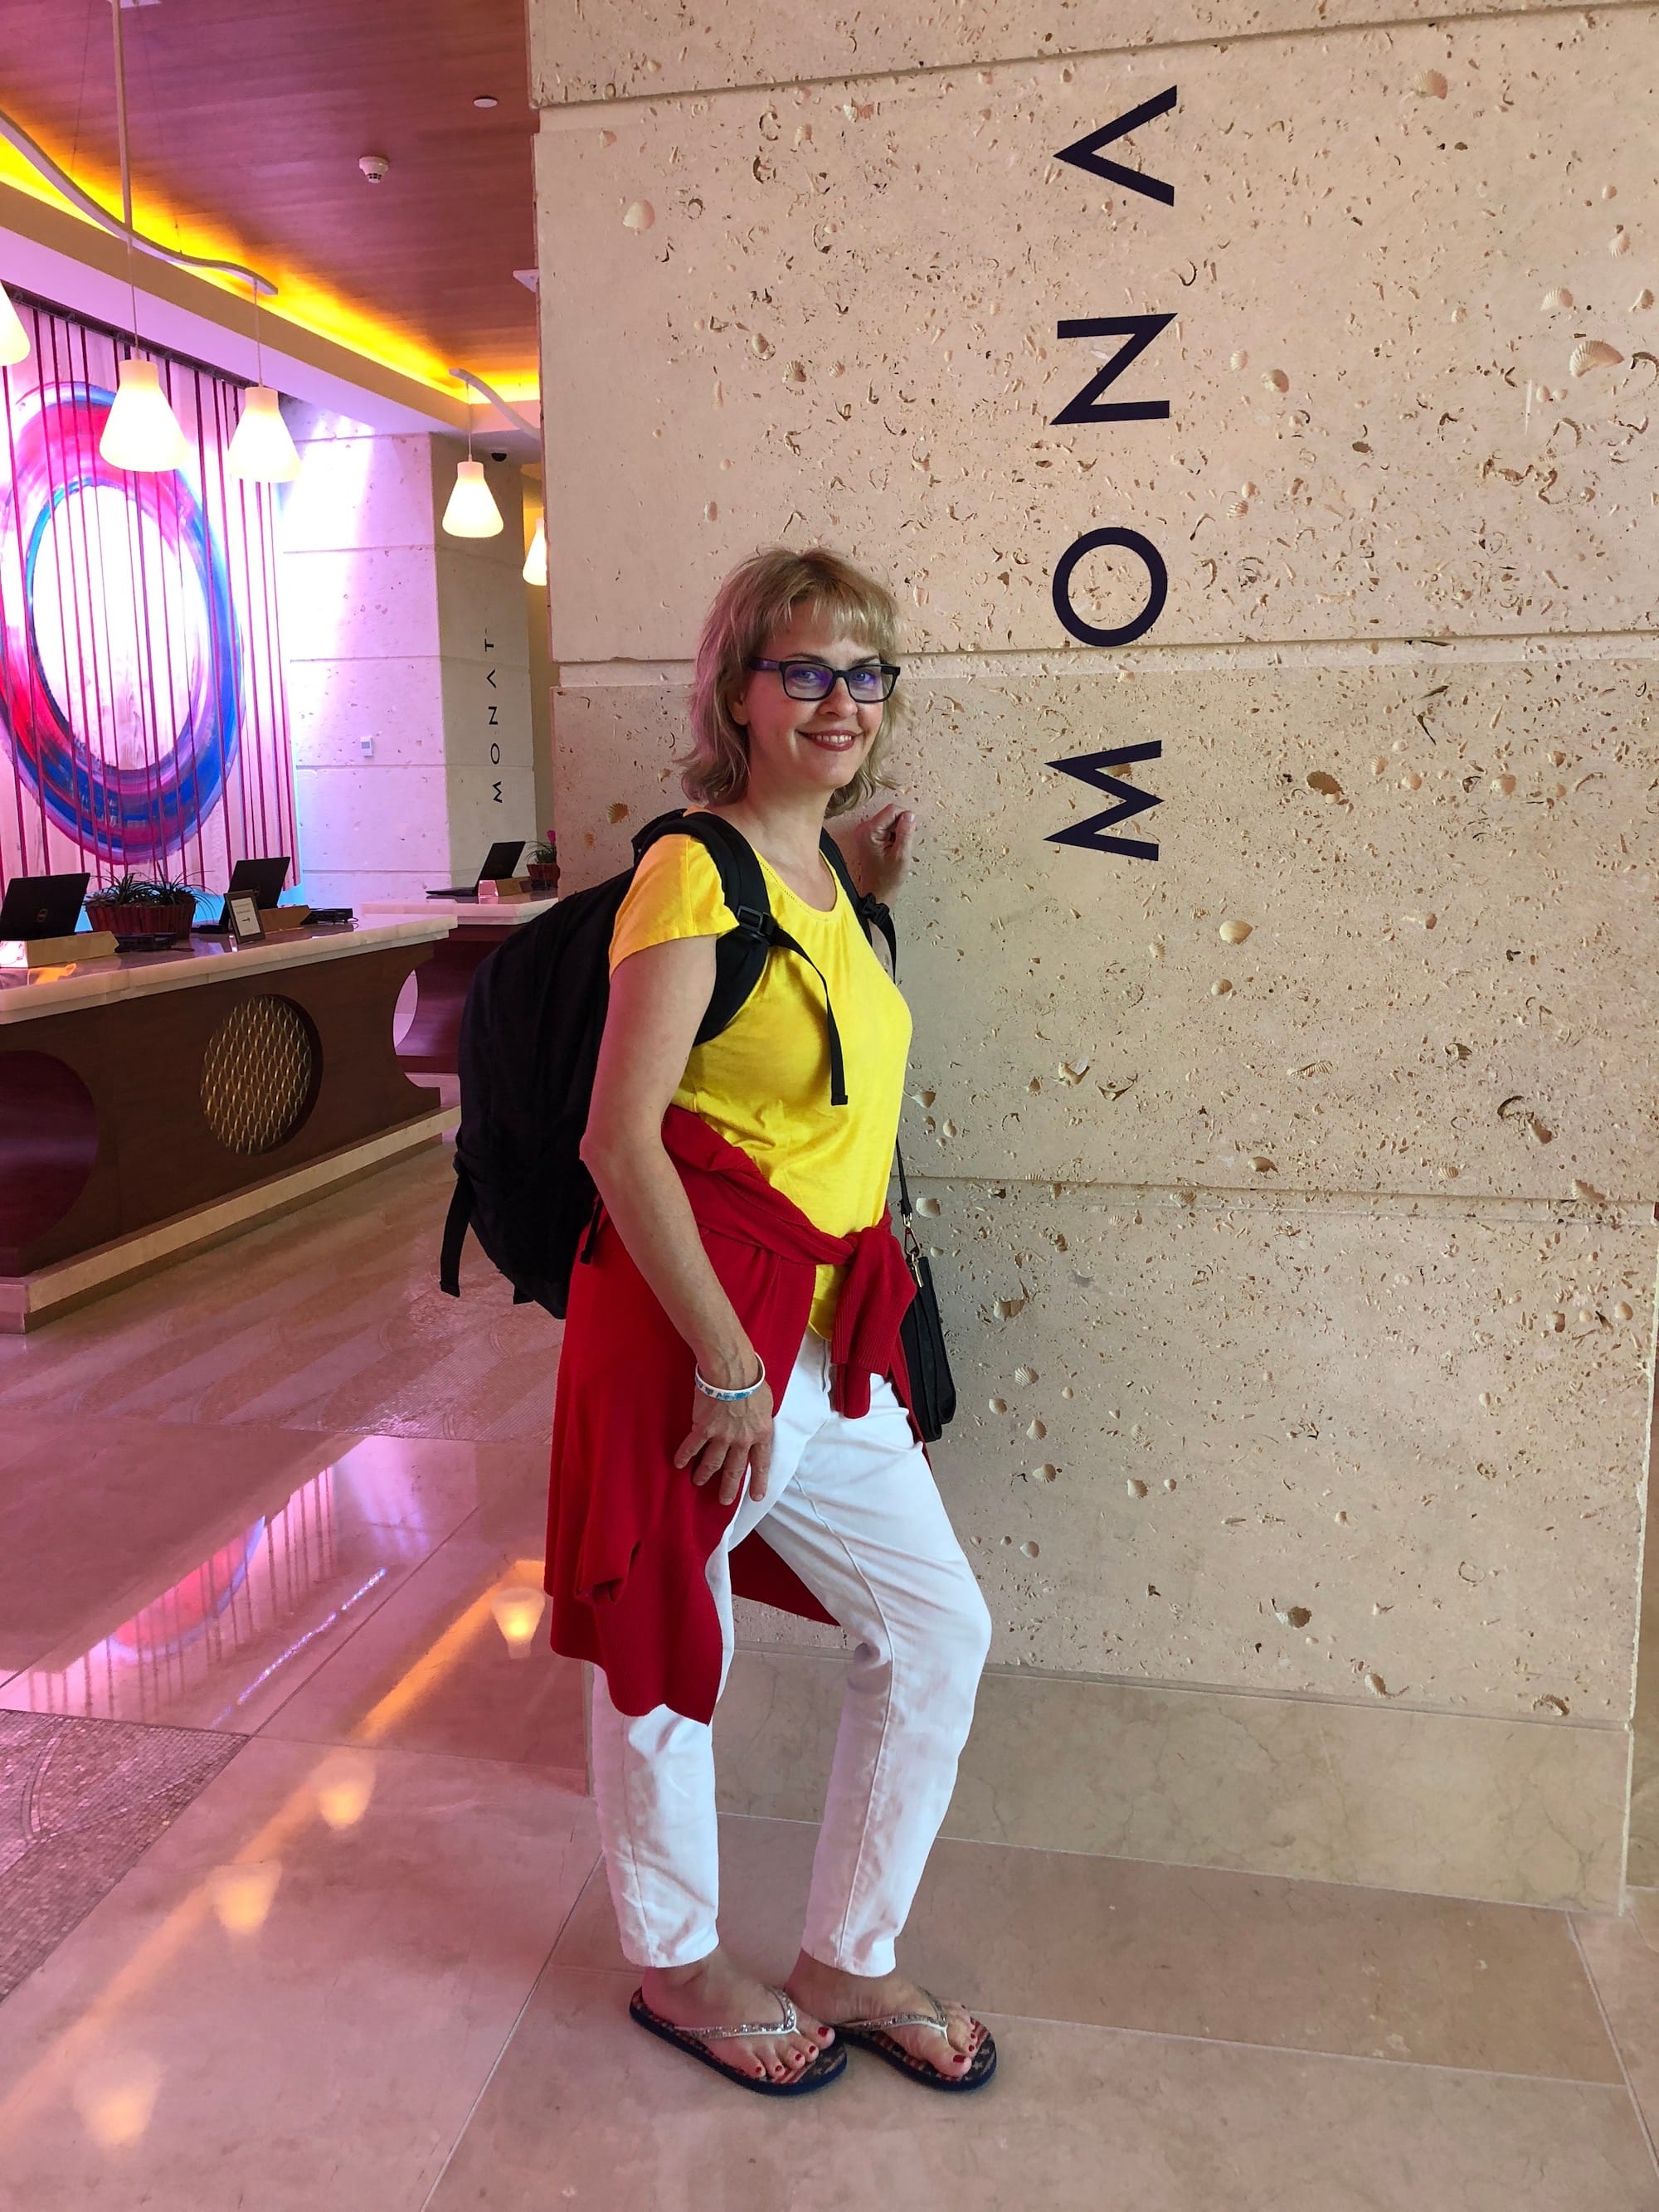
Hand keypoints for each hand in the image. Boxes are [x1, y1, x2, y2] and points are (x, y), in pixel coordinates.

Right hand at [674, 1373, 775, 1506]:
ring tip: (698, 1483)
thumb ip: (761, 1421)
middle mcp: (742, 1440)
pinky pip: (692, 1447)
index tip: (756, 1496)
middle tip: (724, 1501)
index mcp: (761, 1434)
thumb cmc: (752, 1381)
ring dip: (704, 1475)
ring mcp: (722, 1436)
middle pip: (734, 1470)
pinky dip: (684, 1457)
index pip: (761, 1464)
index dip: (758, 1482)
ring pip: (712, 1463)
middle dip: (729, 1488)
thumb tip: (758, 1426)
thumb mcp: (767, 1405)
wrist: (733, 1372)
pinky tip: (678, 1464)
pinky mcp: (703, 1429)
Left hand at [832, 800, 916, 905]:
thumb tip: (910, 815)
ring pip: (890, 820)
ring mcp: (865, 832)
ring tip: (896, 848)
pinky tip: (893, 848)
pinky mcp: (869, 836)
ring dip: (898, 831)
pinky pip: (886, 827)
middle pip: (891, 813)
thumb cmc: (887, 879)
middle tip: (902, 844)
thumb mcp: (901, 855)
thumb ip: (906, 832)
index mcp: (869, 831)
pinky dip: (893, 835)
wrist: (878, 893)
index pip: (893, 810)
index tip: (909, 832)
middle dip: (901, 826)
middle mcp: (864, 829)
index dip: (906, 818)